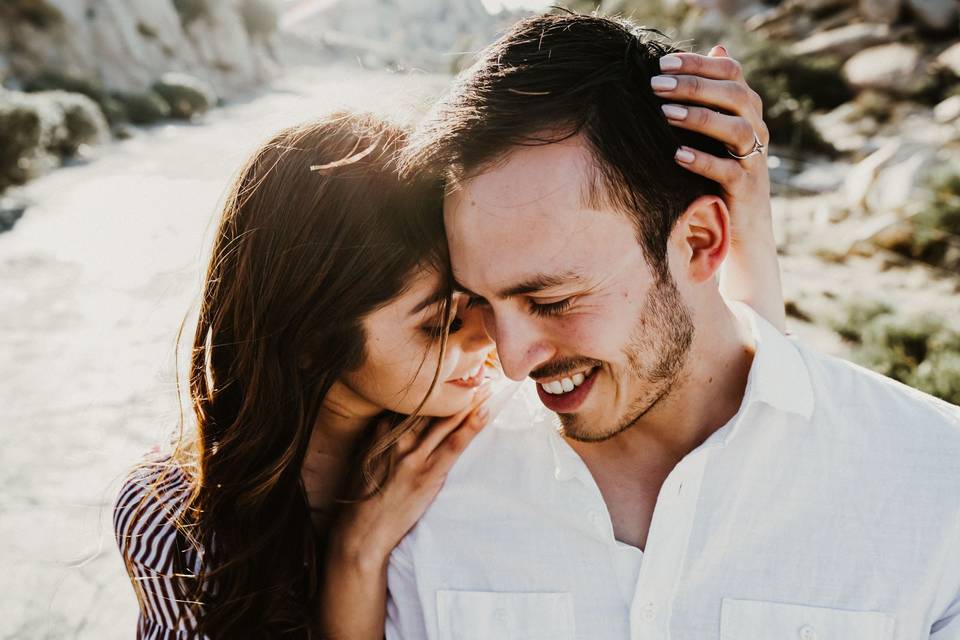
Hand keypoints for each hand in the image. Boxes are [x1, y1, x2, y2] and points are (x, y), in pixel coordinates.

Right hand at [328, 384, 492, 572]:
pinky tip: (485, 410)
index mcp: (381, 433)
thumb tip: (392, 423)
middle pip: (431, 405)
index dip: (432, 386)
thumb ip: (380, 440)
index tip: (449, 372)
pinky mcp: (428, 474)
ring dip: (470, 400)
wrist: (361, 535)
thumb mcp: (364, 461)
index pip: (411, 402)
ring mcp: (414, 456)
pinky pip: (454, 444)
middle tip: (477, 370)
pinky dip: (471, 425)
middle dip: (454, 387)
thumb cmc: (361, 501)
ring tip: (489, 384)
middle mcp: (397, 438)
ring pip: (446, 420)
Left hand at [652, 45, 771, 244]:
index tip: (662, 63)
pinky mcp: (746, 187)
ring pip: (738, 130)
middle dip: (694, 86)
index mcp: (748, 109)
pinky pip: (729, 171)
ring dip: (700, 119)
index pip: (731, 72)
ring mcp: (754, 158)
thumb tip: (716, 47)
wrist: (742, 221)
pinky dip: (703, 161)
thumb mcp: (718, 127)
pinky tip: (678, 155)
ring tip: (665, 113)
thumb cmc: (722, 166)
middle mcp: (757, 128)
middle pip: (735, 96)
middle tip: (657, 85)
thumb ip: (714, 93)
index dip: (698, 64)